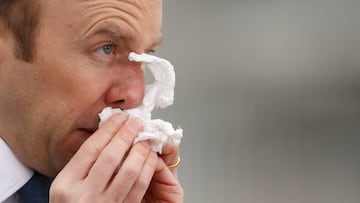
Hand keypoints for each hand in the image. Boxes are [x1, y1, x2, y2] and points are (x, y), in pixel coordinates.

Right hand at [49, 113, 182, 201]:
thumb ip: (83, 165)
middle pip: (110, 156)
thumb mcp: (67, 186)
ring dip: (140, 150)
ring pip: (128, 170)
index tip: (120, 117)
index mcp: (65, 183)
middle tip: (136, 123)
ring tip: (145, 138)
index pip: (90, 148)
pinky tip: (150, 157)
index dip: (108, 129)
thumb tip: (108, 133)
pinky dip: (147, 168)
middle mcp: (82, 195)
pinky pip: (139, 186)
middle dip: (126, 135)